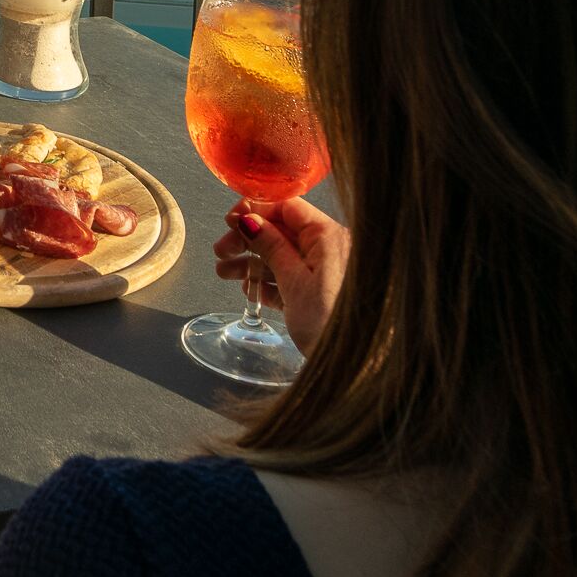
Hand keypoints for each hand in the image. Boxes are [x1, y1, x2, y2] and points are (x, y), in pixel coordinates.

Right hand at [215, 195, 348, 352]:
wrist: (354, 368)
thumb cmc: (332, 325)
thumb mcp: (294, 281)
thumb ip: (271, 247)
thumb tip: (250, 220)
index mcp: (329, 237)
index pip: (287, 207)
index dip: (255, 210)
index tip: (230, 220)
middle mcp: (331, 250)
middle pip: (281, 231)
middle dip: (248, 239)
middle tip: (222, 250)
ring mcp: (326, 273)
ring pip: (282, 256)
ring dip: (252, 262)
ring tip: (226, 273)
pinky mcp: (320, 296)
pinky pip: (290, 279)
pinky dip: (268, 282)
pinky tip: (250, 290)